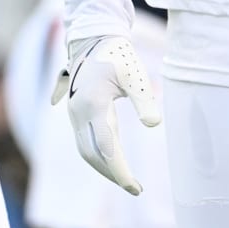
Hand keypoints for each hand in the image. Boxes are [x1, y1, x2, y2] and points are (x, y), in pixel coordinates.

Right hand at [51, 35, 160, 194]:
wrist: (93, 39)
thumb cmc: (118, 55)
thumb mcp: (134, 74)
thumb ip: (144, 99)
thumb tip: (154, 124)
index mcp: (93, 104)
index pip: (107, 148)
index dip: (119, 170)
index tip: (134, 186)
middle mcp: (79, 113)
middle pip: (93, 155)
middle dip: (113, 174)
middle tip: (135, 188)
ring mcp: (74, 115)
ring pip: (86, 151)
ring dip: (104, 167)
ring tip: (126, 179)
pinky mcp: (76, 114)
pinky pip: (85, 142)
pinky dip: (99, 156)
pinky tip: (114, 163)